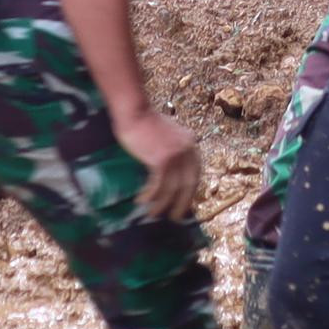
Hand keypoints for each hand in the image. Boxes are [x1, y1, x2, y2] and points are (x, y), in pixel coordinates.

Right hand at [111, 101, 205, 219]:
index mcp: (191, 144)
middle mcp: (188, 151)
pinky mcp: (162, 161)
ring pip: (172, 189)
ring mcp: (176, 156)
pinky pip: (158, 185)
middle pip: (188, 184)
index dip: (190, 192)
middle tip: (176, 218)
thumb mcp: (165, 136)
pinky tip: (142, 200)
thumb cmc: (144, 122)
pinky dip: (150, 195)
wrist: (134, 110)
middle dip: (182, 204)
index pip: (195, 174)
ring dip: (162, 204)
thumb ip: (172, 150)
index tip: (184, 204)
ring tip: (153, 214)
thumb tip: (170, 172)